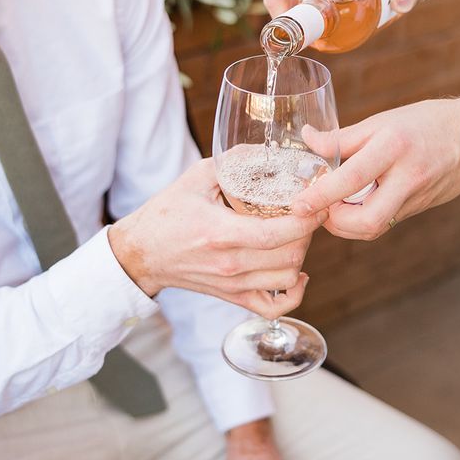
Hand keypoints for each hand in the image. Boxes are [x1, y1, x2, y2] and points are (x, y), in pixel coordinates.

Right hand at [109, 158, 326, 314]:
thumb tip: (270, 152)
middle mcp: (231, 264)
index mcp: (222, 233)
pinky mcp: (233, 297)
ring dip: (301, 256)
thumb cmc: (167, 213)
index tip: (317, 203)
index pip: (278, 233)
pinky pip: (274, 308)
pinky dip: (292, 292)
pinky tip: (293, 272)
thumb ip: (235, 161)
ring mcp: (233, 285)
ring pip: (287, 279)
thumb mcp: (197, 176)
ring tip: (296, 235)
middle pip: (290, 257)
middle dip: (308, 233)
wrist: (142, 252)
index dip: (306, 219)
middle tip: (306, 213)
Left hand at [293, 91, 459, 238]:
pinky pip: (384, 222)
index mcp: (394, 148)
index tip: (297, 205)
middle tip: (318, 207)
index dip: (320, 195)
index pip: (350, 178)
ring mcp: (416, 197)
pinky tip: (351, 205)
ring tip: (332, 204)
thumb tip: (308, 141)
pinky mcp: (419, 209)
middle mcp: (407, 177)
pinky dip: (362, 219)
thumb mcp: (383, 121)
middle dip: (335, 222)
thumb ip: (343, 138)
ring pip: (375, 227)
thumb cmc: (426, 122)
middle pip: (367, 220)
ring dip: (347, 224)